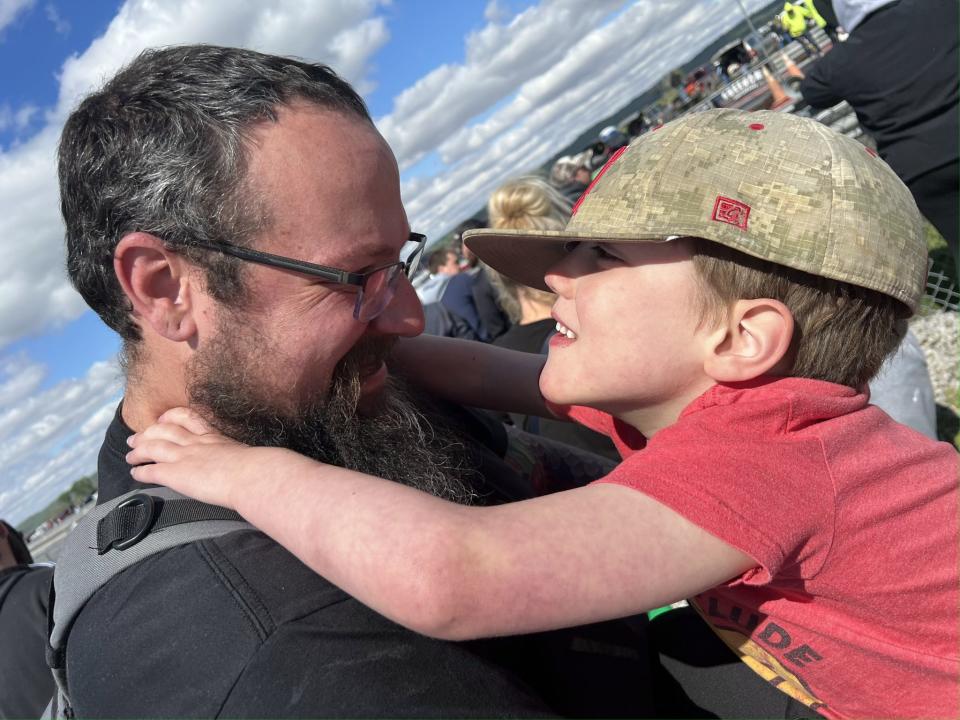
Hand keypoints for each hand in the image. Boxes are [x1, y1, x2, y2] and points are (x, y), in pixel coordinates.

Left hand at [126, 407, 264, 510]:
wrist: (252, 475)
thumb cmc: (258, 469)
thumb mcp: (247, 455)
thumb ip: (238, 457)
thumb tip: (245, 466)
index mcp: (214, 437)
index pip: (189, 419)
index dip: (172, 417)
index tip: (164, 418)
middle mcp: (196, 443)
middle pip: (165, 430)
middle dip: (148, 432)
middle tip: (136, 436)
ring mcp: (184, 457)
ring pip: (153, 447)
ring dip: (138, 450)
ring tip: (129, 454)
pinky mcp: (176, 474)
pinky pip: (151, 471)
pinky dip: (140, 472)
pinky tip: (134, 474)